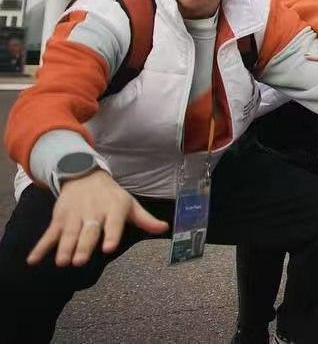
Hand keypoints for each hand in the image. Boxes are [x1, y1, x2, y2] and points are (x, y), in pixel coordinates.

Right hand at [28, 170, 166, 266]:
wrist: (85, 175)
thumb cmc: (112, 195)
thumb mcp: (130, 204)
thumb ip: (145, 219)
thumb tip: (164, 228)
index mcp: (113, 209)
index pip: (114, 223)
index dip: (112, 235)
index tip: (108, 248)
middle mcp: (93, 212)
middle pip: (88, 232)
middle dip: (83, 246)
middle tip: (79, 261)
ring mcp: (74, 216)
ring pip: (69, 234)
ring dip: (64, 248)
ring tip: (62, 262)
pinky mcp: (59, 218)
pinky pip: (49, 234)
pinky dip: (40, 247)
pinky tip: (33, 260)